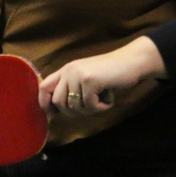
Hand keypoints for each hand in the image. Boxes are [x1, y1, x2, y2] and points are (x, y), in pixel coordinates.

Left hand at [38, 36, 165, 115]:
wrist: (132, 62)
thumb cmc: (111, 74)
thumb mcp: (86, 78)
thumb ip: (71, 88)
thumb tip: (54, 111)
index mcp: (66, 70)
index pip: (43, 88)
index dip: (45, 104)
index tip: (54, 115)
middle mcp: (69, 70)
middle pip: (59, 102)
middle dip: (74, 112)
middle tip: (90, 106)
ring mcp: (78, 74)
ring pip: (74, 107)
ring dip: (90, 109)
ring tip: (102, 98)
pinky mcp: (90, 80)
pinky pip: (89, 105)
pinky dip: (101, 107)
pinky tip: (109, 97)